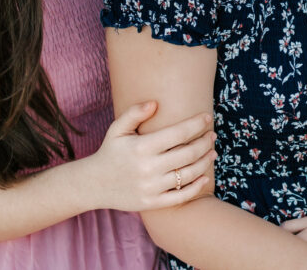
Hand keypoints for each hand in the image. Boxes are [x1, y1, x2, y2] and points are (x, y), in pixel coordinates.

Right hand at [86, 101, 215, 211]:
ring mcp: (152, 187)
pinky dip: (196, 187)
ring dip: (205, 162)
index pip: (179, 133)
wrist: (94, 184)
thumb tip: (155, 103)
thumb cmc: (110, 152)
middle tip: (212, 135)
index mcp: (142, 147)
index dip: (196, 124)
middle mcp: (149, 168)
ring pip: (188, 174)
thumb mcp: (117, 129)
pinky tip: (205, 176)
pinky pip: (181, 196)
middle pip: (188, 153)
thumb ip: (134, 113)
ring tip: (212, 152)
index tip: (207, 118)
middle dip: (205, 142)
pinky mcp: (153, 203)